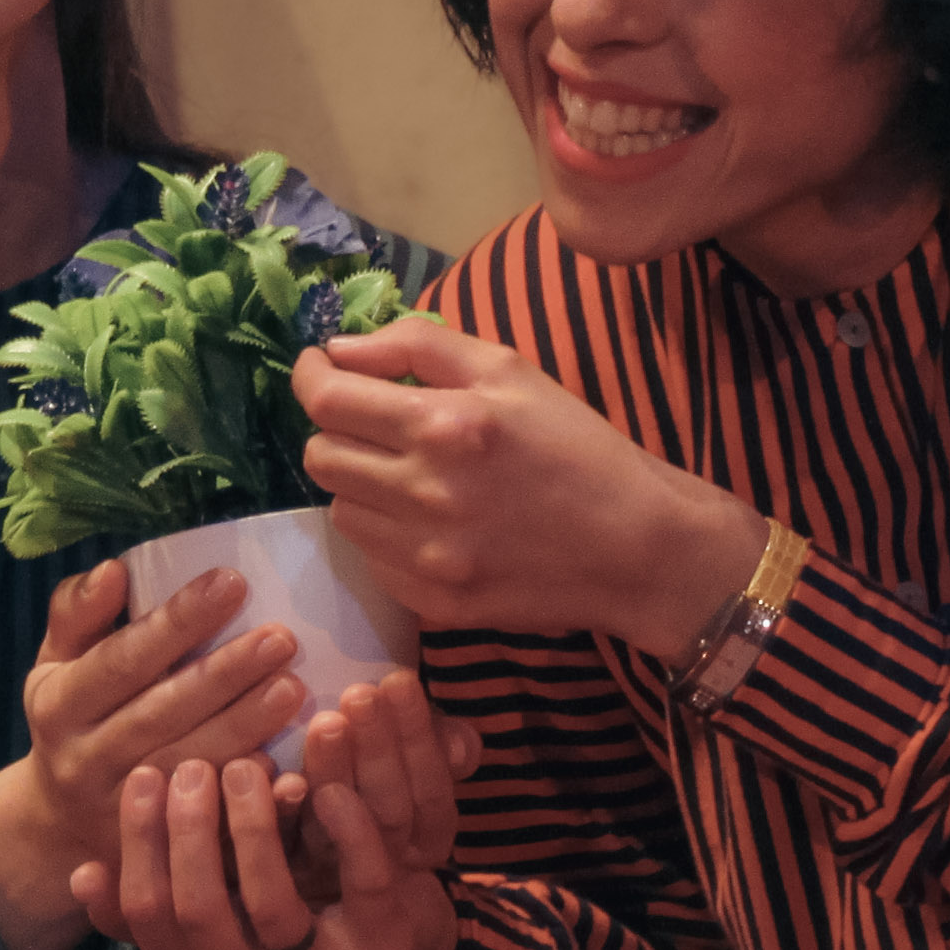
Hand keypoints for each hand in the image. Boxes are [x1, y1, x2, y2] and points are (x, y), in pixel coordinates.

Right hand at [0, 562, 308, 949]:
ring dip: (245, 729)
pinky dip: (250, 797)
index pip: (122, 659)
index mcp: (59, 708)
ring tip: (294, 688)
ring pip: (190, 768)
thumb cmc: (73, 720)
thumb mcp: (55, 665)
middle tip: (282, 638)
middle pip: (161, 714)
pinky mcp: (158, 852)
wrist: (57, 827)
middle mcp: (86, 762)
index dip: (177, 622)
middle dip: (224, 675)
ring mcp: (122, 813)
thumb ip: (76, 614)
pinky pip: (210, 826)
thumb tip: (115, 570)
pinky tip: (292, 770)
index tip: (232, 582)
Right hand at [75, 753, 457, 949]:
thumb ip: (145, 898)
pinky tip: (321, 786)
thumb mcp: (207, 904)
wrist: (380, 936)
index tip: (143, 775)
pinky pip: (362, 885)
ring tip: (244, 767)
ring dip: (252, 827)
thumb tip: (82, 875)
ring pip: (271, 907)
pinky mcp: (381, 949)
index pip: (148, 918)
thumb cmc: (272, 905)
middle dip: (188, 832)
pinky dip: (342, 829)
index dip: (139, 843)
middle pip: (200, 914)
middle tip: (193, 767)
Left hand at [266, 669, 479, 902]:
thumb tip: (460, 743)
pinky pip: (287, 847)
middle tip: (360, 694)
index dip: (420, 738)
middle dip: (378, 749)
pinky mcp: (287, 876)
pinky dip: (284, 809)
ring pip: (340, 828)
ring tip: (325, 723)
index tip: (399, 682)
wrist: (328, 885)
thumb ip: (441, 749)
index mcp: (427, 838)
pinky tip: (277, 771)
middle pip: (389, 812)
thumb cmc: (380, 782)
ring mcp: (333, 872)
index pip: (432, 792)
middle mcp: (385, 861)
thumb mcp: (419, 766)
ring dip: (333, 771)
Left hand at [298, 323, 769, 660]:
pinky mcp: (432, 603)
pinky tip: (435, 521)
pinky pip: (373, 559)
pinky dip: (389, 534)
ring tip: (414, 475)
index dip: (311, 376)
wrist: (637, 546)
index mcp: (446, 425)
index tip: (319, 368)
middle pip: (321, 457)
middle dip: (339, 431)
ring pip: (341, 510)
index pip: (328, 400)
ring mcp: (426, 558)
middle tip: (376, 422)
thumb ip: (417, 346)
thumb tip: (340, 350)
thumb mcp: (511, 370)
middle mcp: (426, 494)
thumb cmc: (577, 446)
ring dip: (363, 485)